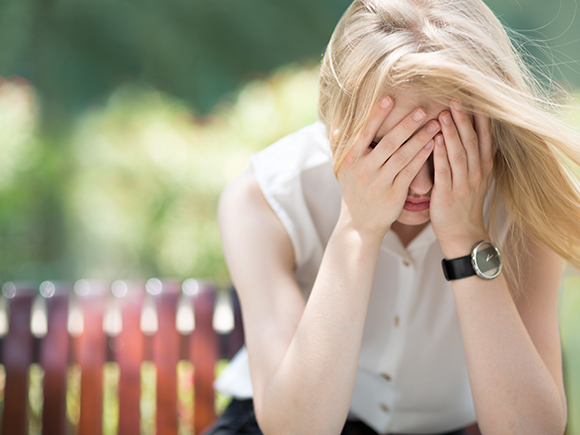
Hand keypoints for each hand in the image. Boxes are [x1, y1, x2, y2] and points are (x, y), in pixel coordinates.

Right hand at [336, 97, 439, 238]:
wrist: (360, 224)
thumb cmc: (354, 191)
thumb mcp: (343, 171)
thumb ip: (340, 148)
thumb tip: (337, 128)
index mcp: (350, 161)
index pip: (364, 134)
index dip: (376, 116)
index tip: (389, 98)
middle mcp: (363, 170)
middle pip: (388, 143)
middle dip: (406, 125)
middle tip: (422, 110)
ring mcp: (379, 183)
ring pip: (402, 156)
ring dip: (420, 139)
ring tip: (436, 125)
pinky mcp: (393, 194)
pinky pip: (410, 172)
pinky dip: (422, 157)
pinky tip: (433, 145)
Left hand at [430, 101, 493, 256]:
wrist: (463, 234)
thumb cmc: (464, 203)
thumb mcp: (476, 177)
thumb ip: (474, 155)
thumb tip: (472, 130)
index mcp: (484, 167)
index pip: (484, 137)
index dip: (480, 117)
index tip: (474, 97)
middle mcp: (477, 173)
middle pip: (471, 141)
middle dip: (464, 119)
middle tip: (455, 98)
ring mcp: (463, 184)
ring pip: (459, 153)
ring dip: (452, 133)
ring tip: (444, 113)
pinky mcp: (448, 195)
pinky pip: (444, 171)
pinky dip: (440, 155)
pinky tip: (434, 140)